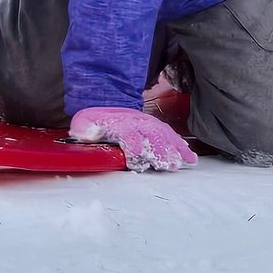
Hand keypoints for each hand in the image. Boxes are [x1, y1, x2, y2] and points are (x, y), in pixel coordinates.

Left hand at [68, 106, 196, 172]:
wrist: (107, 107)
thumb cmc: (95, 121)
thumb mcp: (83, 122)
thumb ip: (84, 129)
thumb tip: (84, 134)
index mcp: (119, 122)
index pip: (128, 133)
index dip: (133, 145)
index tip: (137, 158)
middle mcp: (137, 122)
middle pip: (151, 135)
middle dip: (160, 150)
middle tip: (167, 165)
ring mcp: (149, 124)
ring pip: (164, 135)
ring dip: (174, 149)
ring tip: (182, 162)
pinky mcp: (156, 128)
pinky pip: (171, 135)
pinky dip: (181, 145)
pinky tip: (189, 156)